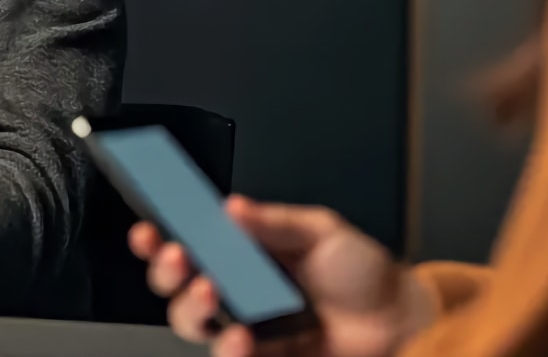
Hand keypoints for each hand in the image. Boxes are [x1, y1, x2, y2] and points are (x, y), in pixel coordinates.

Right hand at [129, 196, 436, 356]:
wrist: (398, 321)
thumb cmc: (362, 273)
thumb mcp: (321, 231)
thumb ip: (273, 221)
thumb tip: (231, 207)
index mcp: (243, 249)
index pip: (189, 238)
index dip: (160, 234)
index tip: (149, 228)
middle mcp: (237, 287)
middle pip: (175, 282)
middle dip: (165, 268)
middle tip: (177, 255)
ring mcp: (244, 324)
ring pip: (189, 321)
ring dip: (190, 306)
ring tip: (211, 292)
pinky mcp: (258, 356)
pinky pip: (226, 355)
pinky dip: (226, 347)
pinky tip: (239, 335)